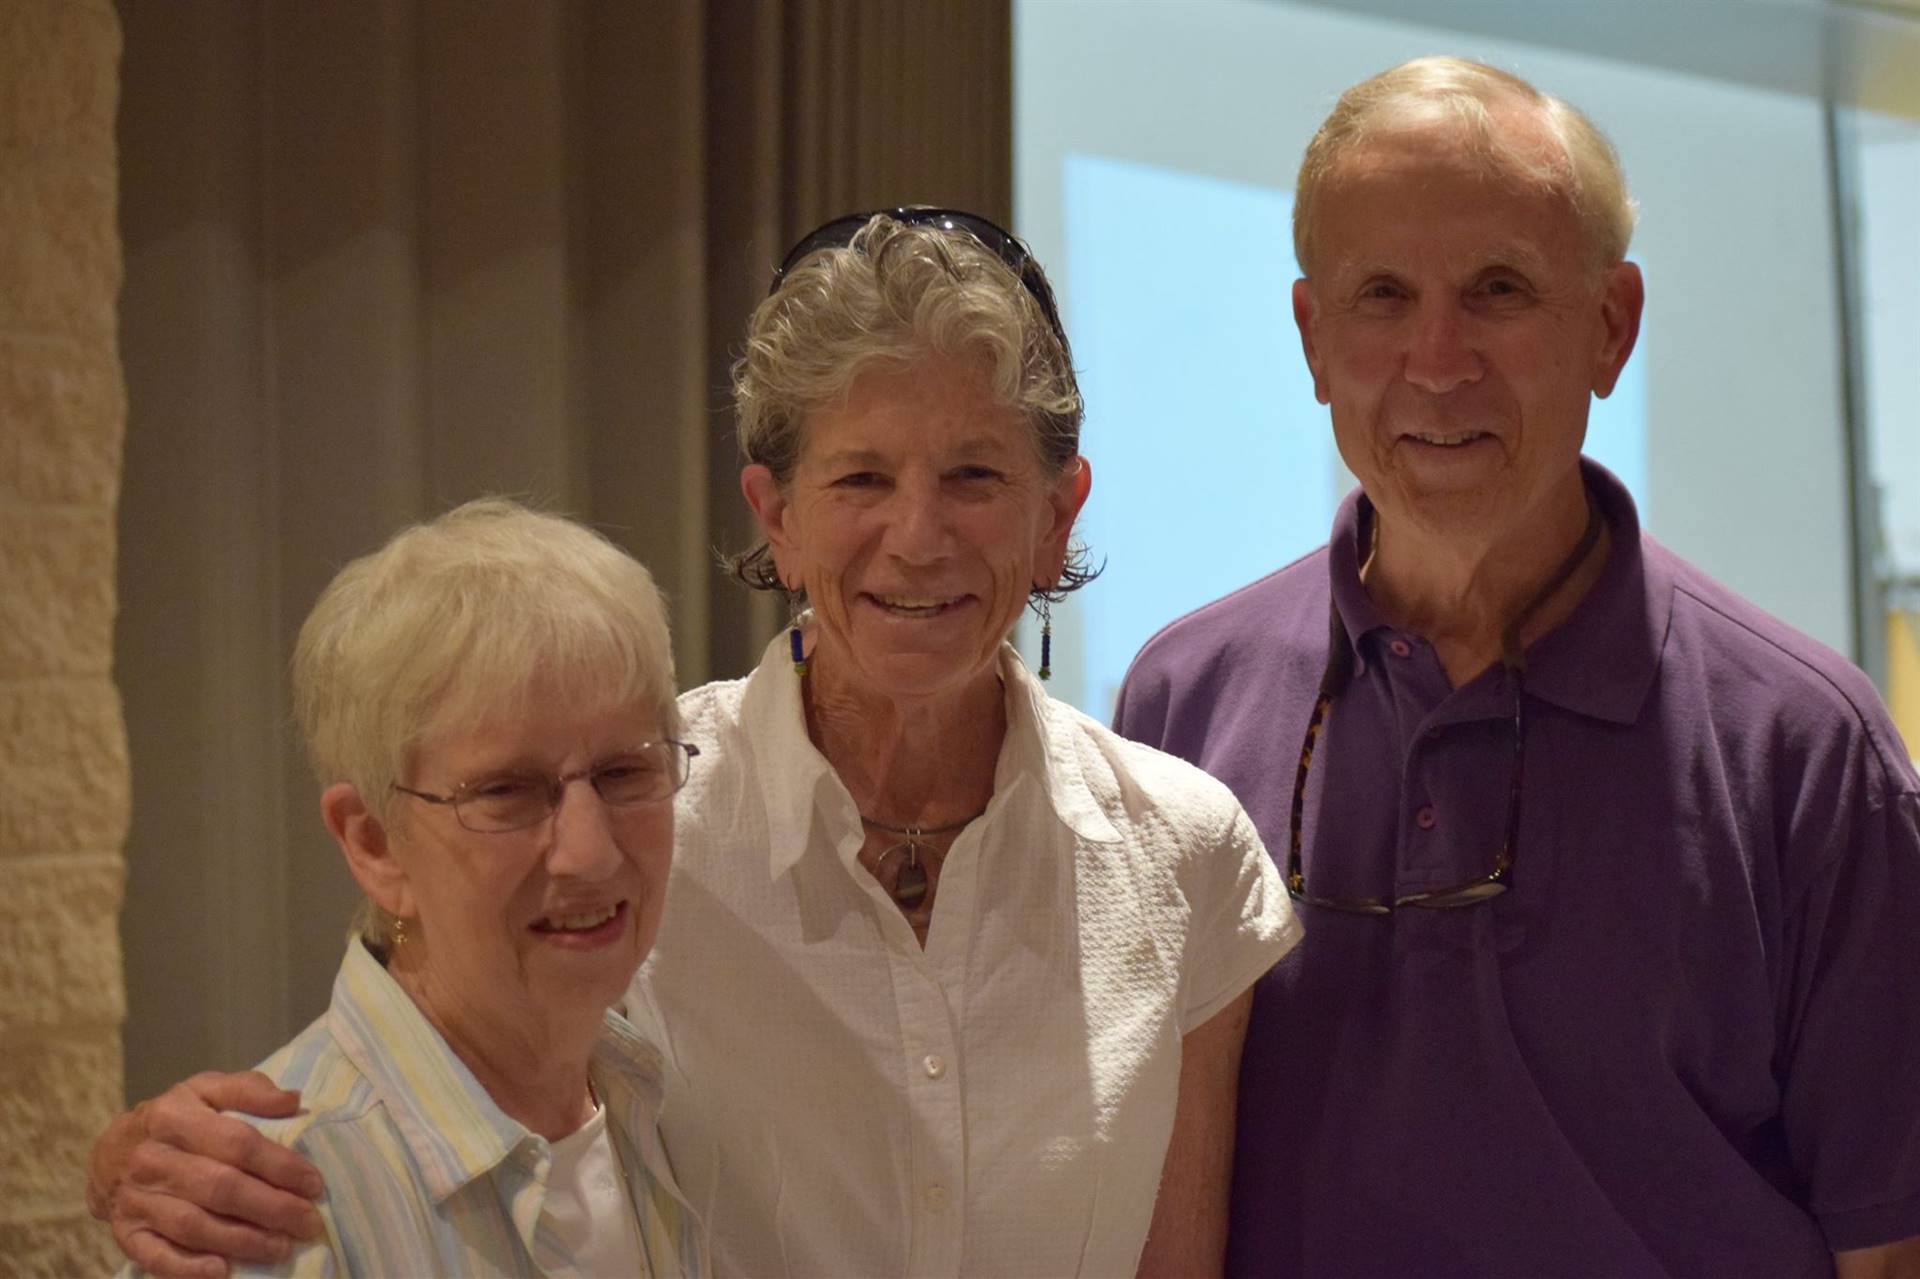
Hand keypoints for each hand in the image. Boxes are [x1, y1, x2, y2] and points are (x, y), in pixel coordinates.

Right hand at [88, 1071, 323, 1277]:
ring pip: (193, 1225)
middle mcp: (151, 1159)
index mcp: (174, 1116)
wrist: (111, 1151)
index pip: (237, 1142)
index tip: (314, 1184)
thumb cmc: (176, 1119)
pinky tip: (221, 1271)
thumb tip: (292, 1101)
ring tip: (280, 1248)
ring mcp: (135, 1199)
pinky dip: (187, 1268)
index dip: (279, 1165)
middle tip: (308, 1223)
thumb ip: (249, 1090)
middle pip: (219, 1188)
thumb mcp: (207, 1089)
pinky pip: (154, 1256)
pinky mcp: (125, 1233)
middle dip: (271, 1208)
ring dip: (241, 1241)